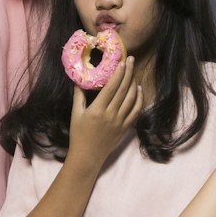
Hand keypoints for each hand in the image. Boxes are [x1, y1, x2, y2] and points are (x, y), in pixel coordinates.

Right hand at [65, 53, 142, 169]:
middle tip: (131, 60)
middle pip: (123, 90)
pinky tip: (139, 90)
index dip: (118, 73)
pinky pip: (136, 111)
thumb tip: (79, 80)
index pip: (111, 87)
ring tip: (134, 72)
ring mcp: (120, 122)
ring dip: (134, 83)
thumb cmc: (79, 135)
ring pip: (131, 99)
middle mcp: (110, 115)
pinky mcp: (125, 128)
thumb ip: (79, 96)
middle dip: (128, 73)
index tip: (122, 61)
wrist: (87, 156)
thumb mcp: (76, 114)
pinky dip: (140, 99)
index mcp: (97, 110)